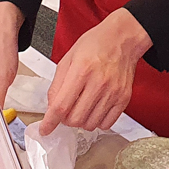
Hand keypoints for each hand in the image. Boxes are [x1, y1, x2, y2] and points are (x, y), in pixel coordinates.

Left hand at [39, 7, 148, 134]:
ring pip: (90, 124)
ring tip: (82, 107)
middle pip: (75, 119)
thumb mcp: (68, 58)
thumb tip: (51, 107)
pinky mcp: (124, 98)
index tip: (45, 129)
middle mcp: (98, 83)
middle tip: (66, 110)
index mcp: (81, 70)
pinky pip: (107, 123)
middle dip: (66, 119)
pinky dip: (97, 121)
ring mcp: (113, 92)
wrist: (122, 39)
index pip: (61, 106)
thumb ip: (57, 84)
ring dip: (81, 121)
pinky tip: (94, 109)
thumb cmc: (96, 44)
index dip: (50, 122)